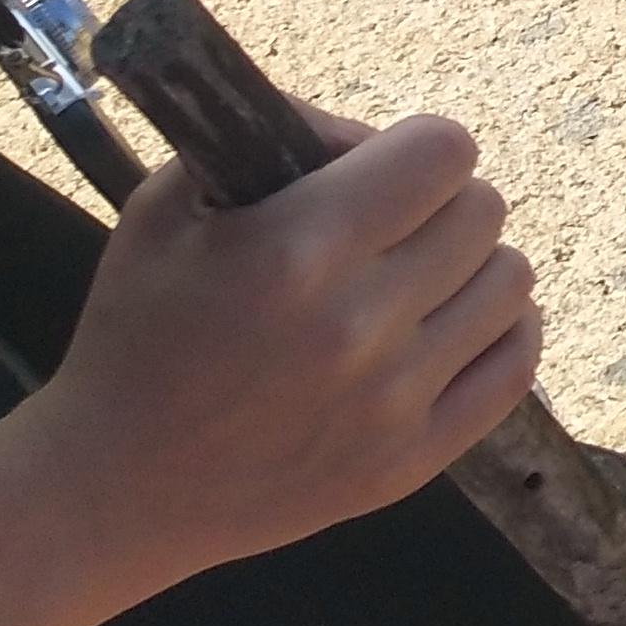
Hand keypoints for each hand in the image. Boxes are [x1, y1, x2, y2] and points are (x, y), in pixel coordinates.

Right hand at [20, 110, 541, 584]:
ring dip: (471, 268)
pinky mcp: (409, 462)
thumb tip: (368, 133)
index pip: (444, 151)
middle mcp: (358, 325)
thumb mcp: (171, 207)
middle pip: (484, 211)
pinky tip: (451, 327)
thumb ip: (277, 136)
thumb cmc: (136, 334)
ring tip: (415, 282)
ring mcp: (392, 402)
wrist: (108, 492)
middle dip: (440, 204)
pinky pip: (517, 368)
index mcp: (297, 251)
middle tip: (389, 230)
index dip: (414, 148)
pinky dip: (498, 334)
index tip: (379, 172)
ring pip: (512, 282)